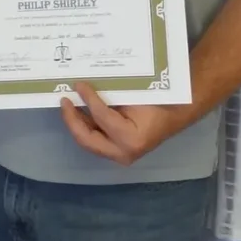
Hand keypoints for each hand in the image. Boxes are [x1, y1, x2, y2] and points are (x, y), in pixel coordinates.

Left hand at [57, 81, 193, 166]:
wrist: (176, 114)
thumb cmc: (159, 102)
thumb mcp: (135, 95)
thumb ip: (110, 93)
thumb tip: (83, 84)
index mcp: (130, 139)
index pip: (101, 117)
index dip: (87, 99)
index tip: (78, 84)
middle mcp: (123, 153)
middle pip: (87, 138)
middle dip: (71, 119)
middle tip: (63, 100)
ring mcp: (119, 156)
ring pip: (88, 141)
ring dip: (76, 123)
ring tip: (68, 104)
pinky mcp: (116, 152)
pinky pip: (96, 139)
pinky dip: (86, 126)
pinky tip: (79, 111)